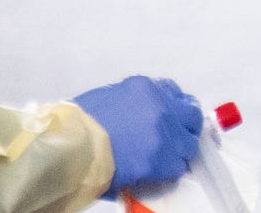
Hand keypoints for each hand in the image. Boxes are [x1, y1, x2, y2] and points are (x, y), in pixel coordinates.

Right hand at [74, 75, 202, 198]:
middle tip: (176, 140)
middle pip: (191, 116)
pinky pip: (177, 167)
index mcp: (145, 88)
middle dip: (185, 128)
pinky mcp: (160, 159)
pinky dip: (168, 171)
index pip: (176, 94)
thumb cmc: (78, 123)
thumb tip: (144, 116)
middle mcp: (160, 106)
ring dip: (177, 152)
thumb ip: (134, 103)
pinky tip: (154, 171)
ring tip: (160, 159)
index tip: (175, 118)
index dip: (176, 109)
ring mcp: (163, 133)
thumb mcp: (108, 98)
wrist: (69, 146)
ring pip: (188, 145)